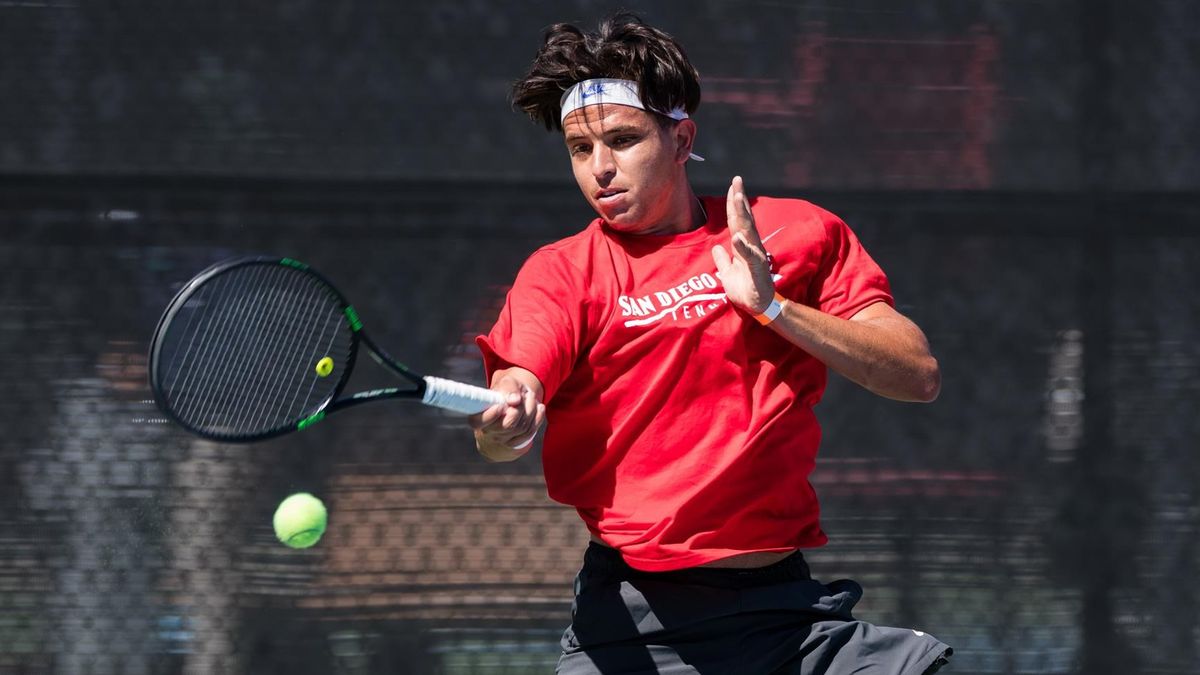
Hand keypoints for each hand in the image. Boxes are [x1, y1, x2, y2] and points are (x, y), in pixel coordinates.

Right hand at [468, 373, 544, 458]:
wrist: (511, 405)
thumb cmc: (505, 393)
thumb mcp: (505, 384)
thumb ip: (509, 388)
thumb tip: (515, 400)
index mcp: (478, 417)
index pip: (479, 422)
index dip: (491, 416)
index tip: (501, 405)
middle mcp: (488, 432)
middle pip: (508, 426)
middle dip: (521, 408)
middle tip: (524, 396)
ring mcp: (502, 440)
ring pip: (521, 429)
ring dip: (531, 410)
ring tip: (531, 397)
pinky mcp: (515, 443)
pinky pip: (529, 433)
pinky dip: (538, 418)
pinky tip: (539, 408)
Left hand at [711, 176, 775, 314]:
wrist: (758, 307)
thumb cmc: (746, 290)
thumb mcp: (727, 274)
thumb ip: (722, 260)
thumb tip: (716, 248)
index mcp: (743, 245)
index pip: (736, 220)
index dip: (732, 204)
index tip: (732, 185)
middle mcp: (750, 246)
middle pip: (743, 218)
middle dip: (739, 199)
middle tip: (737, 180)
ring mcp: (755, 255)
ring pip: (747, 231)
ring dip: (742, 214)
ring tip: (736, 197)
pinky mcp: (757, 268)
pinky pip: (749, 256)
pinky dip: (743, 247)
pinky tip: (737, 237)